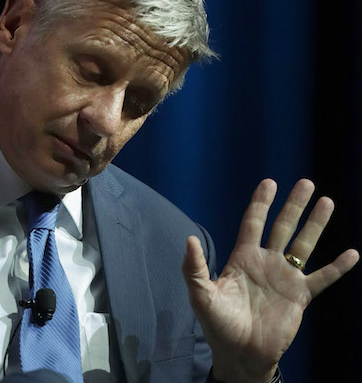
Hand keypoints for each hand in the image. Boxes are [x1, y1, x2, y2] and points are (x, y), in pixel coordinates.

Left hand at [182, 179, 358, 382]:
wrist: (240, 353)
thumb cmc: (217, 324)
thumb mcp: (201, 295)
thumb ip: (193, 268)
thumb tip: (189, 239)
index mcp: (242, 258)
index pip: (253, 223)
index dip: (261, 203)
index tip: (270, 183)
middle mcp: (266, 262)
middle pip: (282, 227)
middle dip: (293, 205)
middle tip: (306, 183)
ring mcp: (285, 277)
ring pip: (303, 245)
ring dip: (315, 224)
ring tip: (327, 202)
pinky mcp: (300, 296)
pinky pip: (323, 278)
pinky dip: (338, 267)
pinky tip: (352, 253)